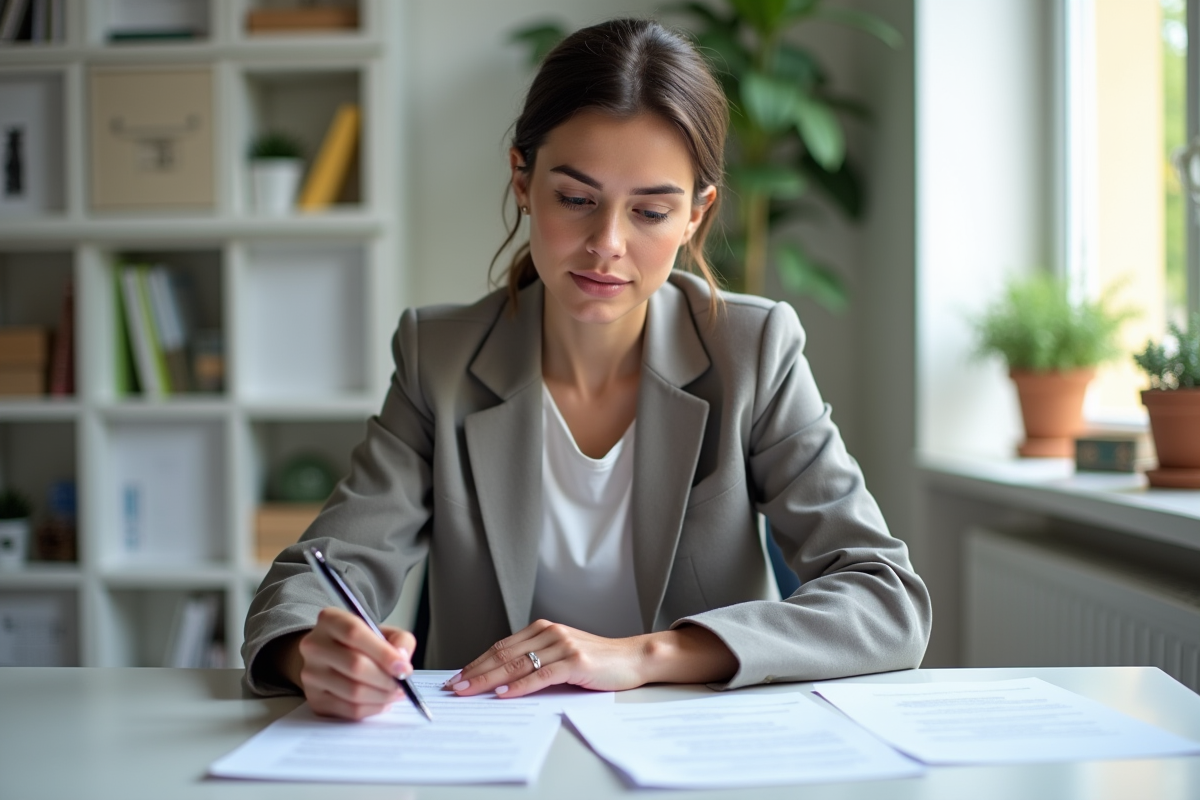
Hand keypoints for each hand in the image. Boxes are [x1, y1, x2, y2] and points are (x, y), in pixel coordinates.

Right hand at [287, 607, 416, 719]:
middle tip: (403, 684)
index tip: (404, 668)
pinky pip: (349, 710)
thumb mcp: (383, 631)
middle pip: (355, 665)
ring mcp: (310, 674)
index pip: (354, 633)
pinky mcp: (314, 699)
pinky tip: (382, 701)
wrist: (330, 658)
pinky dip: (373, 708)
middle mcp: (314, 645)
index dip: (383, 652)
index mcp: (330, 620)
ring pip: (353, 691)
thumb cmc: (361, 644)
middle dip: (386, 679)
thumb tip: (402, 660)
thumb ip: (400, 640)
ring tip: (395, 693)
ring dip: (382, 696)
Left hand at [446, 619, 649, 698]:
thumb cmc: (596, 660)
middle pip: (503, 655)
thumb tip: (500, 679)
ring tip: (469, 691)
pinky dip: (519, 686)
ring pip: (517, 665)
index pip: (501, 647)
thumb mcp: (561, 654)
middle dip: (475, 672)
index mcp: (542, 629)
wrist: (632, 658)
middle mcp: (549, 633)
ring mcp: (562, 645)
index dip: (476, 662)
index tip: (457, 677)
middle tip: (454, 687)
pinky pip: (540, 676)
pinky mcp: (575, 661)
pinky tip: (504, 694)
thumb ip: (535, 660)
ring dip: (489, 680)